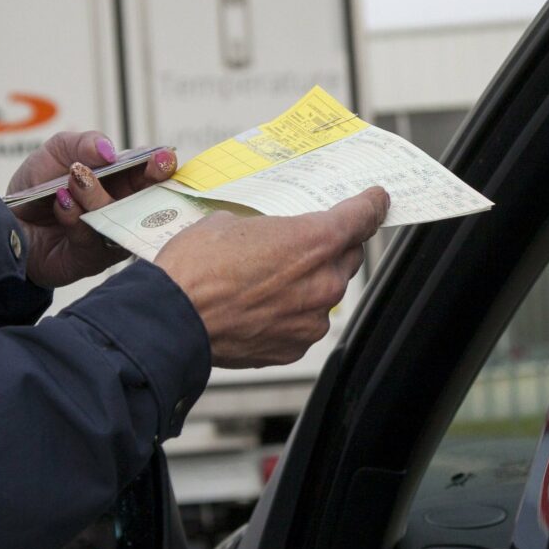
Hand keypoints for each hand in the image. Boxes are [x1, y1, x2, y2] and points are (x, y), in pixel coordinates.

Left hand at [10, 131, 177, 288]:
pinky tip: (62, 203)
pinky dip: (76, 218)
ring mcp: (110, 236)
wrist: (5, 222)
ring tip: (74, 180)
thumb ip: (83, 143)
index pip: (150, 172)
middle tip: (148, 168)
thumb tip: (109, 150)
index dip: (161, 165)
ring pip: (119, 220)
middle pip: (149, 200)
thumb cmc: (36, 188)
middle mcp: (122, 210)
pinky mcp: (91, 260)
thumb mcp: (56, 152)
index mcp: (121, 181)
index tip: (163, 158)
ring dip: (98, 196)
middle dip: (150, 182)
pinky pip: (92, 241)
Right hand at [157, 189, 388, 367]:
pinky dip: (290, 314)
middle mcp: (322, 282)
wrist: (171, 321)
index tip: (377, 201)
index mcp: (314, 241)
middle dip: (331, 248)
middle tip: (303, 244)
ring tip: (267, 281)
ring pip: (324, 294)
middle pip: (346, 257)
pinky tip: (260, 307)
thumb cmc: (194, 270)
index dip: (371, 206)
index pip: (361, 217)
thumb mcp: (228, 223)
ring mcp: (311, 319)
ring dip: (307, 285)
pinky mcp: (294, 347)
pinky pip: (303, 323)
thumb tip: (266, 237)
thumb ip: (264, 229)